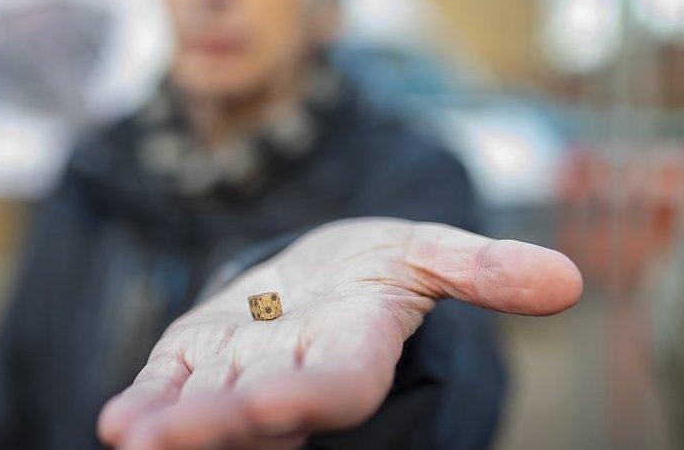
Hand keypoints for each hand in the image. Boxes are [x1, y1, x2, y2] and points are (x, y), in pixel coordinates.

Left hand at [97, 218, 582, 448]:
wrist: (318, 272)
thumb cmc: (378, 264)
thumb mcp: (428, 251)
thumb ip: (481, 267)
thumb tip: (564, 281)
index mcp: (356, 351)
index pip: (340, 384)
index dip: (314, 395)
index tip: (283, 405)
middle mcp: (296, 377)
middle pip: (263, 411)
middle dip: (223, 426)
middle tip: (171, 442)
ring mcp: (241, 373)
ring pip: (208, 406)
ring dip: (172, 425)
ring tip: (133, 439)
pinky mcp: (197, 359)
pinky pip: (172, 385)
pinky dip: (146, 403)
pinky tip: (119, 422)